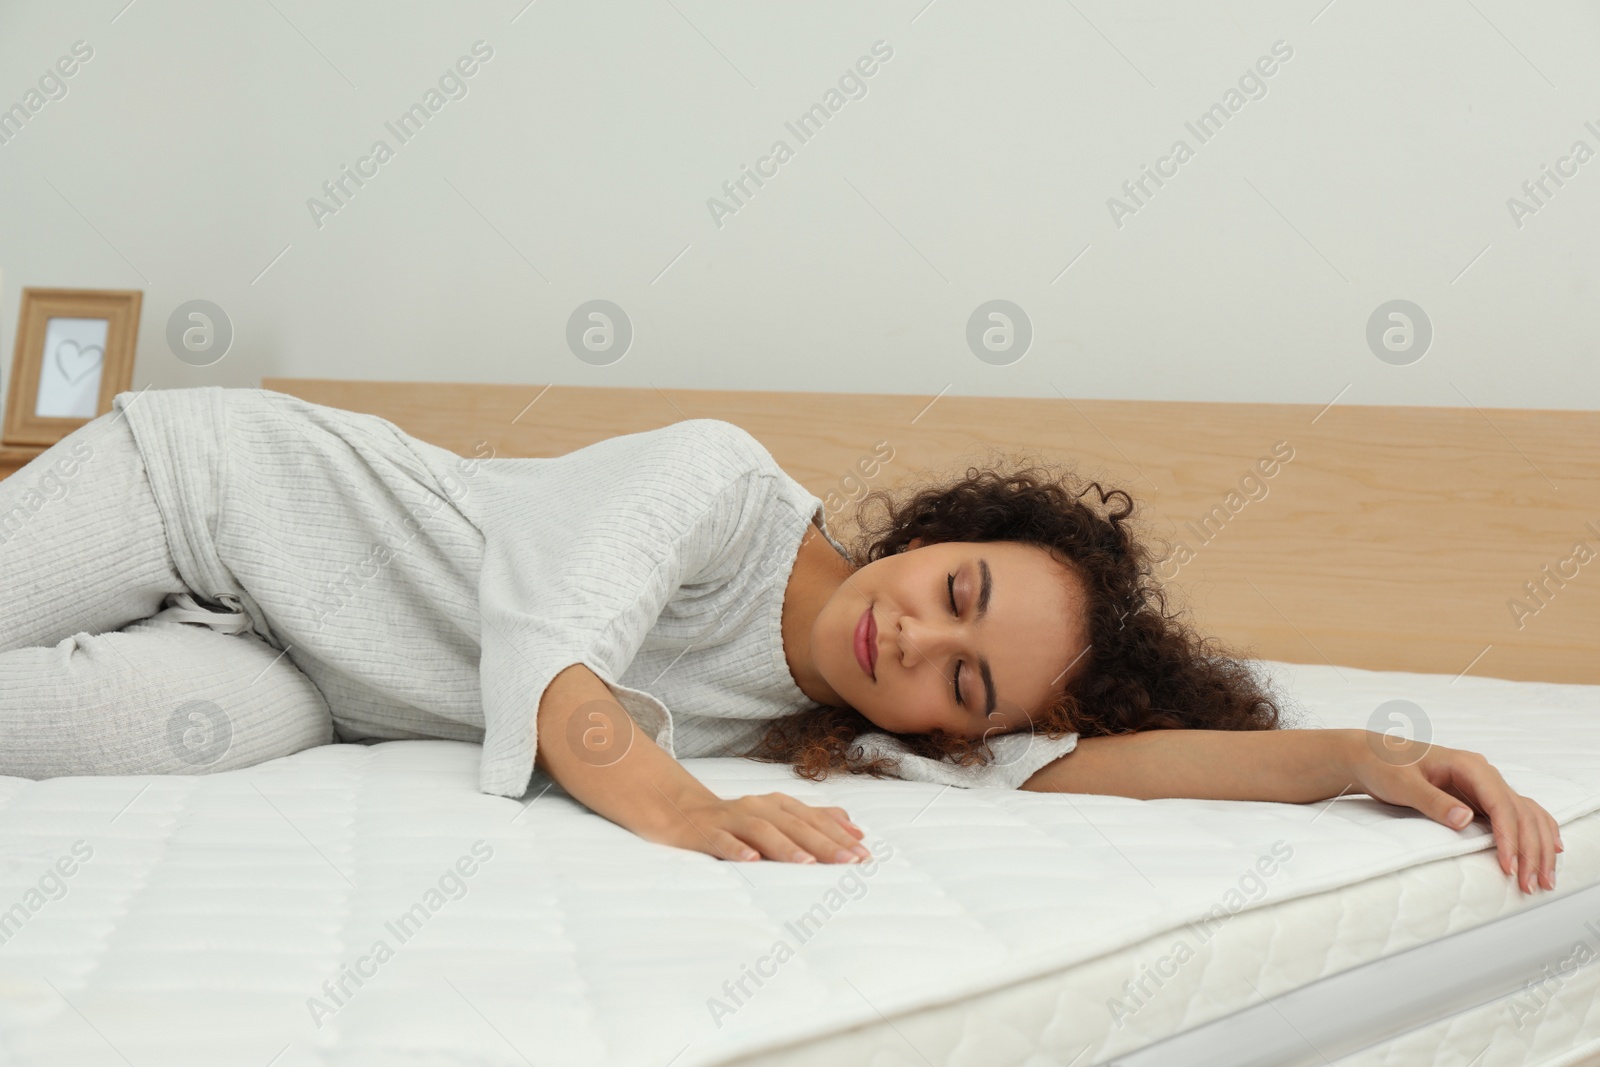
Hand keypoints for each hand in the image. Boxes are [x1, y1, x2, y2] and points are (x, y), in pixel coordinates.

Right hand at [664, 792, 871, 864]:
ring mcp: (731, 819)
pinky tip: (750, 860)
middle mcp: (758, 807)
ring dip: (786, 846)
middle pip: (794, 825)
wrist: (682, 811)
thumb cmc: (737, 820)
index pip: (813, 819)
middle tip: (849, 862)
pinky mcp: (706, 832)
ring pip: (762, 830)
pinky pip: (722, 840)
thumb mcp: (778, 816)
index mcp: (777, 804)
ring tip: (808, 863)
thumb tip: (855, 826)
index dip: (839, 835)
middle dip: (823, 844)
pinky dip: (736, 849)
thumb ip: (814, 820)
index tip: (864, 854)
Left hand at [1346, 732, 1563, 894]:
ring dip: (1538, 846)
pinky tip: (1550, 850)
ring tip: (1544, 879)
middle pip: (1520, 813)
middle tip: (1531, 884)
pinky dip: (1535, 832)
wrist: (1372, 757)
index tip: (1508, 866)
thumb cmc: (1385, 766)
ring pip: (1525, 815)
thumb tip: (1465, 819)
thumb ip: (1432, 800)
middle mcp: (1483, 774)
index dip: (1508, 837)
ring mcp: (1485, 785)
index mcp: (1468, 766)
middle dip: (1530, 849)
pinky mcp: (1480, 797)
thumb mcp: (1402, 784)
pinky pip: (1517, 814)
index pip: (1501, 803)